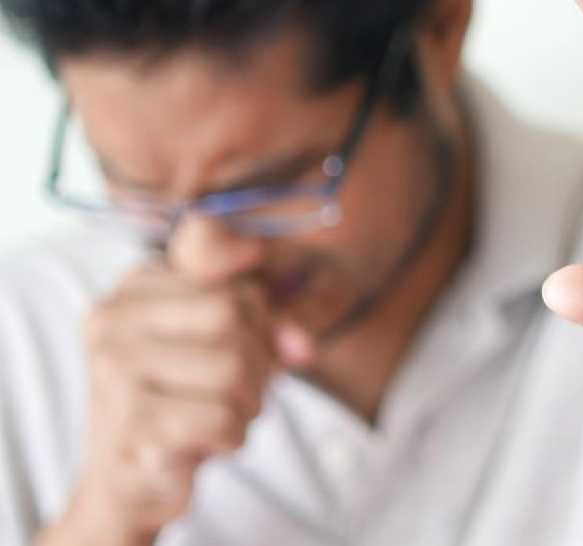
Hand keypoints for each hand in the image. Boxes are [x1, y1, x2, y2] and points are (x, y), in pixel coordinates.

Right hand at [53, 258, 314, 545]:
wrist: (128, 483)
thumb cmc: (184, 399)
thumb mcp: (225, 342)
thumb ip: (268, 322)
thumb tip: (303, 345)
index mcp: (137, 284)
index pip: (222, 264)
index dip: (258, 311)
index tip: (252, 333)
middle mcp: (116, 315)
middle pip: (232, 312)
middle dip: (257, 358)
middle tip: (241, 388)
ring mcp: (115, 366)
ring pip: (232, 366)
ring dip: (248, 402)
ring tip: (223, 413)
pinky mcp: (131, 420)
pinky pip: (221, 417)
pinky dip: (233, 434)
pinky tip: (208, 441)